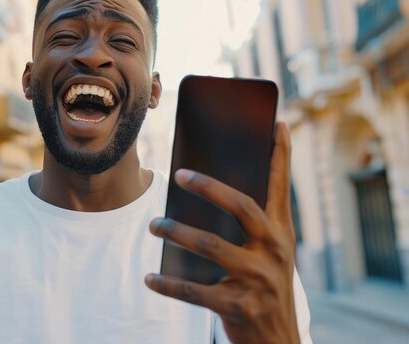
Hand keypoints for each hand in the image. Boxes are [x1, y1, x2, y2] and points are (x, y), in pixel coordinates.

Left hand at [145, 122, 298, 343]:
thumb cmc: (265, 289)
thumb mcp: (269, 255)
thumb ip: (254, 226)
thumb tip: (213, 190)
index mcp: (282, 235)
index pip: (281, 188)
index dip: (280, 156)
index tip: (276, 124)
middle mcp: (276, 252)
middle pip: (241, 206)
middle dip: (209, 187)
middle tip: (179, 175)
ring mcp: (260, 280)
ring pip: (210, 246)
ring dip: (176, 232)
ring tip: (154, 225)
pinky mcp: (239, 307)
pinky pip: (194, 290)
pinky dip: (168, 284)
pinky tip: (150, 278)